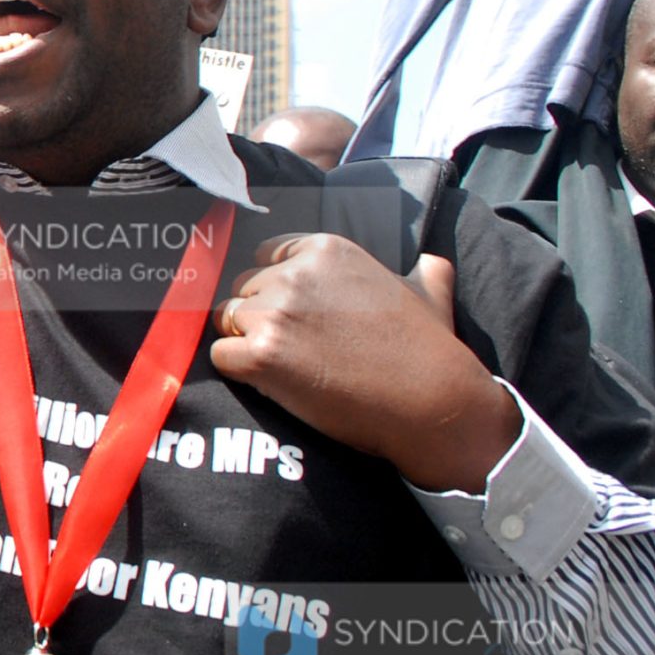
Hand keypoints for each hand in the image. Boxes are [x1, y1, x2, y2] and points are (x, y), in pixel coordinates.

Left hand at [208, 236, 519, 492]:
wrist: (432, 403)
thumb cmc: (430, 352)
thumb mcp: (429, 295)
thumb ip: (422, 272)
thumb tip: (432, 261)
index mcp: (326, 250)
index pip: (263, 257)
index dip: (274, 290)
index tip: (301, 319)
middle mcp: (295, 274)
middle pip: (242, 291)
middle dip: (260, 319)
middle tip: (299, 350)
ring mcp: (276, 313)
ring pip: (227, 320)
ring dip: (247, 344)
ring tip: (290, 369)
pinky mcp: (262, 354)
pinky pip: (221, 357)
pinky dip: (239, 372)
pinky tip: (275, 384)